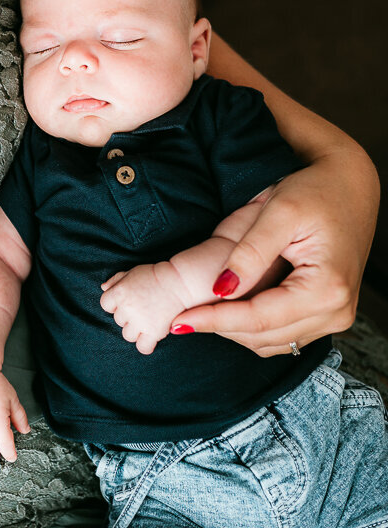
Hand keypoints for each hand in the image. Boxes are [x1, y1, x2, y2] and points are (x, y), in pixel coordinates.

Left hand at [101, 262, 185, 354]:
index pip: (106, 305)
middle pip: (118, 320)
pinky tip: (151, 337)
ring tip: (148, 320)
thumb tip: (103, 288)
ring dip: (136, 330)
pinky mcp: (154, 332)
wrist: (180, 281)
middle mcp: (127, 308)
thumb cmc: (155, 276)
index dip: (116, 304)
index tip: (129, 301)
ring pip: (127, 335)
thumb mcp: (132, 272)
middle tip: (143, 308)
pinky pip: (142, 347)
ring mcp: (140, 321)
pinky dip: (146, 345)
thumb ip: (116, 280)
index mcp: (120, 292)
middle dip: (128, 316)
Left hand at [170, 151, 378, 356]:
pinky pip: (283, 335)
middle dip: (221, 327)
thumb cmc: (317, 190)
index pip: (259, 318)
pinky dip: (253, 326)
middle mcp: (337, 311)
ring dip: (235, 329)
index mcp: (327, 288)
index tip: (178, 322)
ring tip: (202, 310)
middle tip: (182, 316)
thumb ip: (250, 253)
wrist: (350, 186)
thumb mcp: (279, 211)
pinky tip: (230, 307)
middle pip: (264, 337)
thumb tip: (220, 290)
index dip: (215, 321)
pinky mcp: (328, 314)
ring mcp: (335, 316)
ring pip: (272, 342)